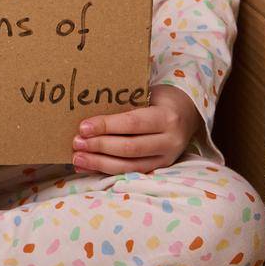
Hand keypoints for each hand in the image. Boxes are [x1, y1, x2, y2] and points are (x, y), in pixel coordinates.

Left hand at [71, 87, 196, 174]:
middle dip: (99, 146)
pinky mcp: (159, 168)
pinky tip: (88, 167)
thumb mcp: (149, 92)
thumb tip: (89, 102)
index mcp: (167, 117)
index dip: (106, 126)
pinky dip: (106, 170)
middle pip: (129, 148)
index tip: (83, 127)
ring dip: (99, 163)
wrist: (188, 113)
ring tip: (78, 157)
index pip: (132, 124)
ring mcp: (166, 158)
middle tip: (76, 142)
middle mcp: (169, 140)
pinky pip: (130, 173)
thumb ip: (126, 100)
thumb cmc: (161, 98)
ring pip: (129, 165)